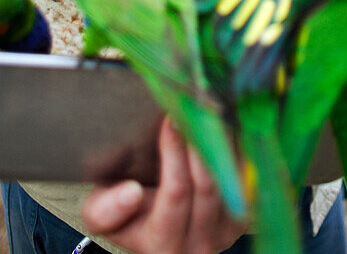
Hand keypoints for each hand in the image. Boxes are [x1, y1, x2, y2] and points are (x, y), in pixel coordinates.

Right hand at [81, 118, 246, 253]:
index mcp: (161, 246)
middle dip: (199, 141)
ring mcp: (225, 233)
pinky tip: (221, 125)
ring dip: (221, 142)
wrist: (152, 228)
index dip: (174, 152)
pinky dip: (234, 149)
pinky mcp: (242, 216)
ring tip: (208, 110)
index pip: (176, 194)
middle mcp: (198, 246)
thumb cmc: (123, 212)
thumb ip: (106, 209)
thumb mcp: (101, 213)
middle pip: (208, 186)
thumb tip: (131, 193)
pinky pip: (245, 178)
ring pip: (232, 181)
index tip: (168, 119)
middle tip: (191, 107)